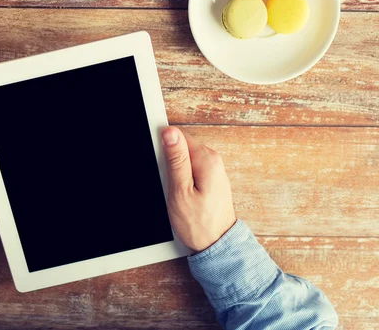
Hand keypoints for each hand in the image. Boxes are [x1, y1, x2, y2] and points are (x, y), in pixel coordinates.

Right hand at [161, 126, 236, 251]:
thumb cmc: (199, 224)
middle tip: (170, 185)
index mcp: (207, 160)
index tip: (161, 167)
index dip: (164, 149)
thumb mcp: (180, 191)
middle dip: (170, 162)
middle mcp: (214, 161)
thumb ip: (176, 160)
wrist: (217, 245)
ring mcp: (214, 171)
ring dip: (176, 173)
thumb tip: (170, 133)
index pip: (179, 137)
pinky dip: (183, 180)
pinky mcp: (211, 181)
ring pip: (185, 160)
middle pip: (182, 148)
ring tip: (177, 193)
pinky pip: (192, 171)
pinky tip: (183, 195)